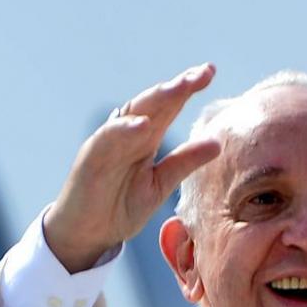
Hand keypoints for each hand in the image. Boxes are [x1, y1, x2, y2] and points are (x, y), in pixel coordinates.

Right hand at [44, 63, 220, 272]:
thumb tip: (218, 143)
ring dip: (156, 98)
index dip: (188, 88)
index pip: (170, 107)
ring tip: (180, 87)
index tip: (210, 72)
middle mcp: (129, 135)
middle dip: (179, 86)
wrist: (88, 234)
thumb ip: (184, 163)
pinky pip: (108, 139)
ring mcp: (109, 143)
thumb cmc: (120, 206)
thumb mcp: (160, 185)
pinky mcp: (90, 158)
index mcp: (146, 138)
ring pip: (133, 113)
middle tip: (203, 72)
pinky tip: (143, 124)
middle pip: (155, 102)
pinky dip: (124, 130)